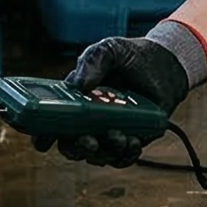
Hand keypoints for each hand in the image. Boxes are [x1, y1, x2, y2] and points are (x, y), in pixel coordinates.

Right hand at [35, 32, 192, 166]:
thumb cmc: (129, 57)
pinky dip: (126, 154)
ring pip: (98, 155)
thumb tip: (80, 85)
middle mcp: (88, 121)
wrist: (164, 63)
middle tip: (88, 141)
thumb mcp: (107, 50)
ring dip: (105, 152)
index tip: (42, 142)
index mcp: (74, 101)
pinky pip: (123, 157)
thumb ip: (92, 61)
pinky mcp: (131, 139)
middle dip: (76, 149)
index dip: (42, 136)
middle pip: (72, 146)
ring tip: (119, 136)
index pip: (50, 123)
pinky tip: (133, 142)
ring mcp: (109, 131)